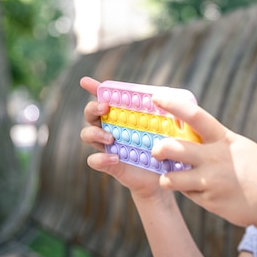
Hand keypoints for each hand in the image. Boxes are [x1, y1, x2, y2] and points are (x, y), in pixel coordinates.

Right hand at [79, 76, 162, 198]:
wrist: (165, 175)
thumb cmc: (167, 146)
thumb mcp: (171, 127)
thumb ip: (170, 112)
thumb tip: (169, 99)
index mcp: (123, 115)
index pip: (106, 98)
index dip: (94, 88)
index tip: (85, 81)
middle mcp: (111, 127)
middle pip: (90, 114)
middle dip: (93, 108)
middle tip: (105, 108)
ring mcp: (108, 146)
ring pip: (87, 134)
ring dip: (95, 133)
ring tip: (111, 138)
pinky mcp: (109, 164)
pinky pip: (94, 160)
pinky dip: (101, 159)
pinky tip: (115, 158)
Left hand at [152, 93, 256, 230]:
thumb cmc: (255, 168)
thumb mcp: (236, 146)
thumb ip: (211, 141)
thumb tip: (182, 134)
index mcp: (222, 139)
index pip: (195, 116)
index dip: (174, 105)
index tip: (156, 97)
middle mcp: (214, 158)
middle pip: (174, 148)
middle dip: (159, 148)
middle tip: (156, 150)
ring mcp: (211, 181)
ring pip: (171, 178)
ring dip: (167, 178)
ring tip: (170, 177)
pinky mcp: (210, 201)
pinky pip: (187, 194)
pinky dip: (189, 191)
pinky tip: (202, 190)